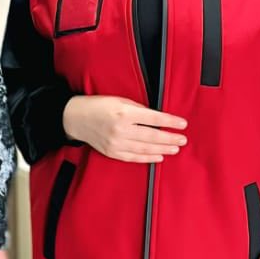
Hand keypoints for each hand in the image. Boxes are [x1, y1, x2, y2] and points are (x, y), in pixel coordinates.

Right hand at [63, 95, 186, 162]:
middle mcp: (120, 129)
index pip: (154, 118)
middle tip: (183, 139)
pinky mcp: (112, 152)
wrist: (76, 118)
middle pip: (152, 136)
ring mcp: (116, 143)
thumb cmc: (99, 106)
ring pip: (145, 148)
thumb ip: (139, 109)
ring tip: (175, 148)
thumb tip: (158, 119)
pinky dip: (148, 158)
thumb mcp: (120, 100)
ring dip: (162, 149)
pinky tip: (159, 157)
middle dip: (170, 138)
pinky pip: (133, 157)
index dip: (170, 122)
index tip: (183, 124)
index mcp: (124, 113)